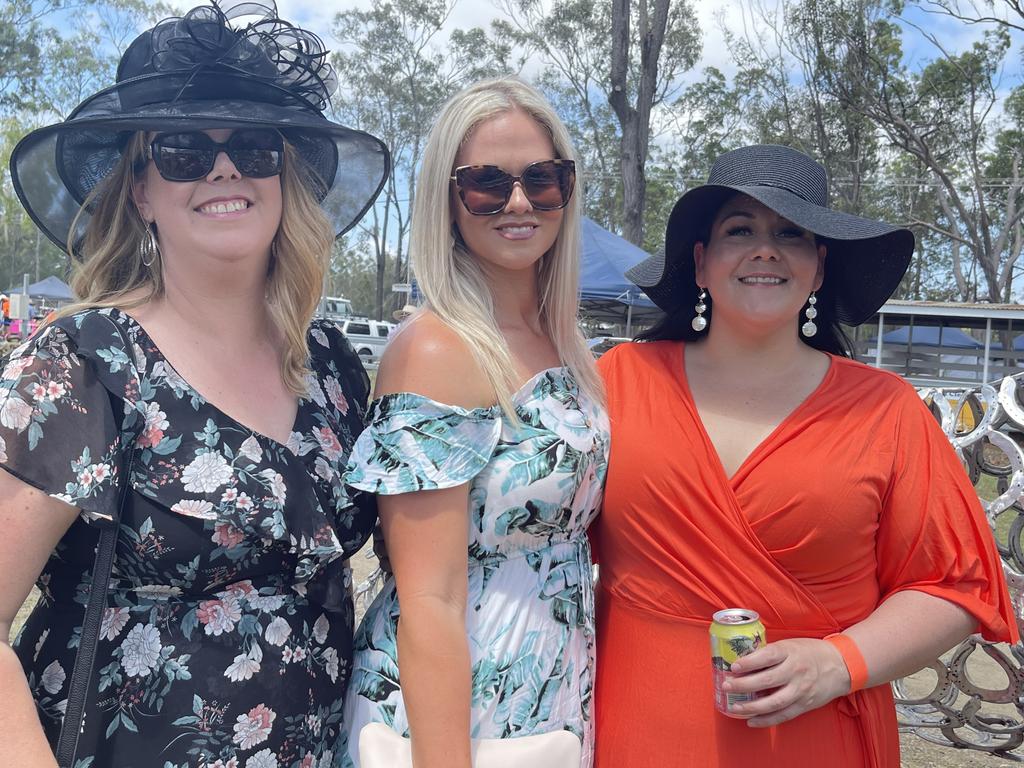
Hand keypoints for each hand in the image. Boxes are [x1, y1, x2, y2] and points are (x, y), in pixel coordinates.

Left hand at [723, 638, 850, 726]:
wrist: (840, 665)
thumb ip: (770, 653)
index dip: (749, 662)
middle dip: (744, 685)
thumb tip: (744, 662)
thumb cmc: (809, 652)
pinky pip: (783, 715)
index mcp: (790, 652)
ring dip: (752, 707)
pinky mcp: (805, 705)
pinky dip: (766, 720)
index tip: (733, 666)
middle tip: (727, 686)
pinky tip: (750, 721)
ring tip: (735, 707)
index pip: (768, 656)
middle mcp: (796, 671)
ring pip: (774, 702)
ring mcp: (801, 690)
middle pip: (767, 680)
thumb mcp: (790, 645)